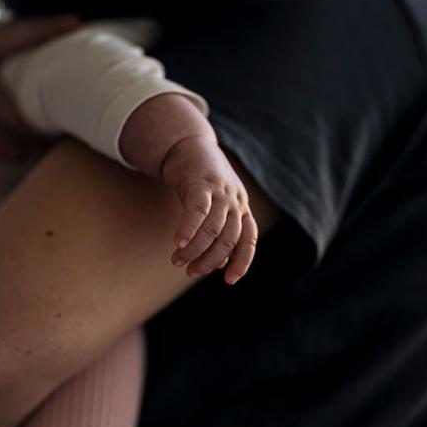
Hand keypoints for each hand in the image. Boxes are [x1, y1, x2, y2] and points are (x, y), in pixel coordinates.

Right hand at [162, 134, 258, 284]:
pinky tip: (178, 243)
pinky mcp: (201, 183)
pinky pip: (198, 210)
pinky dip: (189, 229)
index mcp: (241, 209)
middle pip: (229, 239)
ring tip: (177, 260)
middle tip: (190, 271)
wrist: (188, 145)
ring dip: (195, 249)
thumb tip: (219, 265)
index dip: (241, 262)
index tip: (228, 281)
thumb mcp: (216, 207)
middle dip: (209, 260)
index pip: (249, 240)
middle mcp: (235, 201)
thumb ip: (219, 234)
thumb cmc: (200, 183)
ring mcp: (220, 191)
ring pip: (213, 229)